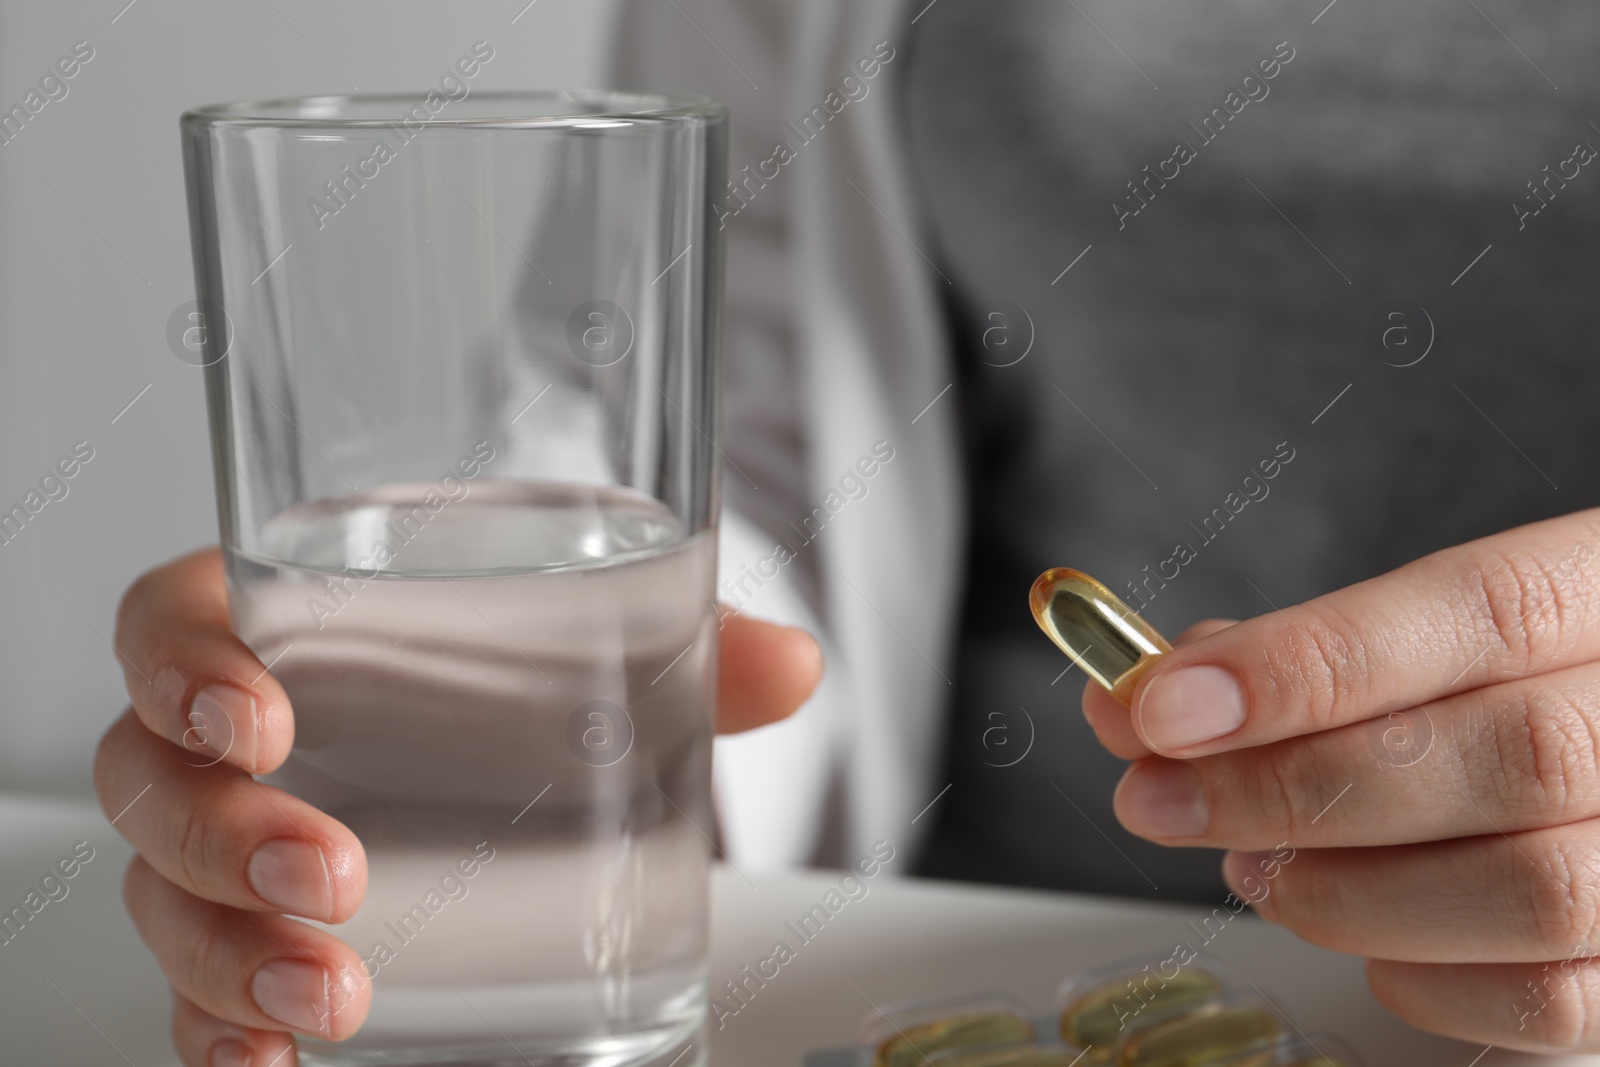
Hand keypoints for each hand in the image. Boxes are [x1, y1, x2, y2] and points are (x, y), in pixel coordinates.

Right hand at [94, 548, 820, 1066]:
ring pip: (168, 897)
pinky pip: (194, 990)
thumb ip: (687, 641)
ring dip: (230, 954)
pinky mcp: (256, 936)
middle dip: (224, 835)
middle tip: (331, 873)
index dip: (181, 666)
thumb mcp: (593, 631)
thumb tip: (795, 665)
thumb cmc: (513, 657)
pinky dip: (218, 1032)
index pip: (174, 622)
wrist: (508, 737)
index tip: (255, 718)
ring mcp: (234, 846)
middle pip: (154, 779)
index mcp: (292, 622)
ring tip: (333, 996)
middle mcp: (238, 739)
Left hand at [1084, 507, 1599, 1052]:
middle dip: (1292, 783)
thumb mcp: (1431, 632)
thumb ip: (1303, 654)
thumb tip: (1147, 697)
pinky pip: (1548, 999)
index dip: (1311, 661)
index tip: (1166, 704)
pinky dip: (1419, 974)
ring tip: (1249, 867)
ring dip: (1344, 887)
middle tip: (1159, 797)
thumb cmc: (1506, 691)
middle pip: (1511, 755)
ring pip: (1531, 890)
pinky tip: (1356, 934)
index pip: (1483, 610)